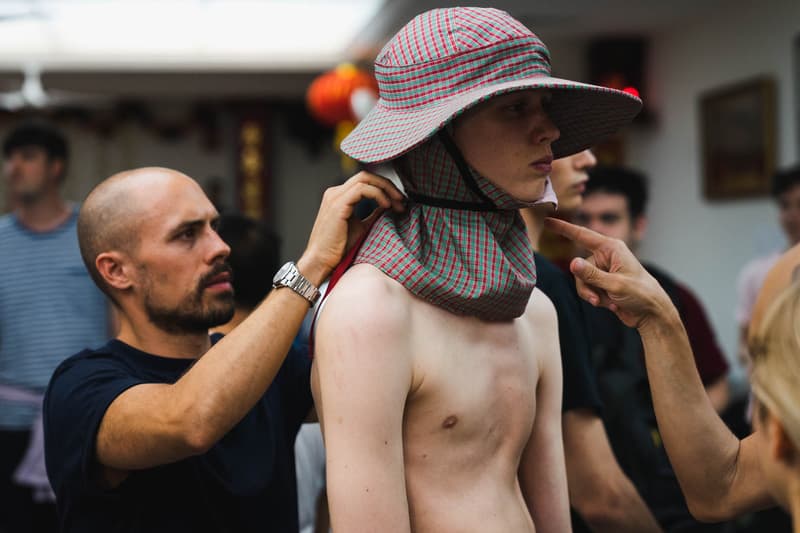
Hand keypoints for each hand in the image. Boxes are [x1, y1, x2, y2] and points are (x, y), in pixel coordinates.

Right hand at [299, 171, 405, 283]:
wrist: (321, 261)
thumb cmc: (339, 248)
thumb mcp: (362, 227)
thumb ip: (373, 214)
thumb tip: (389, 206)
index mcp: (340, 196)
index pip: (365, 181)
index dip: (385, 187)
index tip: (399, 202)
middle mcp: (335, 192)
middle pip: (366, 175)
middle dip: (387, 185)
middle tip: (402, 199)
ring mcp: (335, 196)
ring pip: (365, 178)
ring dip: (385, 188)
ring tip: (397, 203)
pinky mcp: (338, 204)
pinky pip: (362, 189)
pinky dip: (378, 194)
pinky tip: (386, 206)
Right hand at [544, 217, 675, 329]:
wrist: (651, 314)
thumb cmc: (642, 294)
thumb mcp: (616, 285)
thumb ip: (591, 275)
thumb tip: (572, 263)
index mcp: (611, 248)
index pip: (582, 235)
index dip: (563, 228)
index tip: (547, 220)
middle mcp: (606, 256)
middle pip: (579, 266)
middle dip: (585, 283)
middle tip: (596, 297)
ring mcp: (604, 270)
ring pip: (581, 279)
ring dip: (590, 293)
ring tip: (605, 302)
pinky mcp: (602, 283)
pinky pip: (587, 288)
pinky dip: (595, 297)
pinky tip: (610, 304)